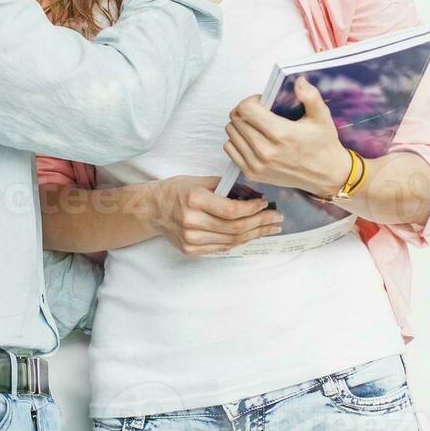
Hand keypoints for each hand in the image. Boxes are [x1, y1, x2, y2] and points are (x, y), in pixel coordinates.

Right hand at [144, 175, 282, 255]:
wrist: (152, 208)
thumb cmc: (177, 191)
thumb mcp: (200, 181)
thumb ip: (227, 187)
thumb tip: (254, 194)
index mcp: (194, 200)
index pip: (232, 210)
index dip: (253, 209)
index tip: (265, 204)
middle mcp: (192, 222)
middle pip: (236, 227)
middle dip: (261, 223)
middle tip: (277, 218)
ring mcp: (191, 239)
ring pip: (232, 240)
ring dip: (255, 234)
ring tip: (270, 228)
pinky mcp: (191, 249)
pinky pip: (223, 247)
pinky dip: (239, 240)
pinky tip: (251, 234)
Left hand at [224, 76, 351, 195]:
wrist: (326, 175)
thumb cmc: (322, 143)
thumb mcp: (322, 117)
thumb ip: (310, 96)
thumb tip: (298, 80)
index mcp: (280, 133)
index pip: (246, 109)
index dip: (251, 100)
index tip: (262, 102)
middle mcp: (265, 151)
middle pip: (236, 120)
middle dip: (245, 110)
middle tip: (259, 112)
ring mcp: (257, 164)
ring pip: (231, 133)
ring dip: (240, 125)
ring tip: (256, 125)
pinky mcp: (252, 174)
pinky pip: (230, 149)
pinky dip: (237, 140)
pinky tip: (252, 138)